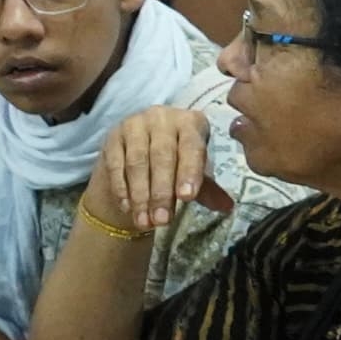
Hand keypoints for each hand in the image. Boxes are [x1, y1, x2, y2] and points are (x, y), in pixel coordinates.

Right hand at [82, 105, 221, 234]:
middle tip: (163, 221)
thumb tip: (227, 208)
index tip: (187, 198)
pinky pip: (116, 165)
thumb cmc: (174, 162)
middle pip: (162, 156)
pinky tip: (128, 208)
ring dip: (141, 196)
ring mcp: (134, 124)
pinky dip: (122, 189)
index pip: (191, 147)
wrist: (137, 151)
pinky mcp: (113, 136)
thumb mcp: (193, 174)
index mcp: (190, 122)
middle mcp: (162, 117)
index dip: (189, 172)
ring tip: (145, 222)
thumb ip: (208, 190)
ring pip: (137, 163)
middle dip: (162, 192)